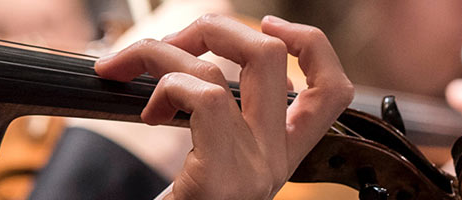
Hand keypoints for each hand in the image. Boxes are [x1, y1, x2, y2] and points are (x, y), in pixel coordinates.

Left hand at [93, 15, 351, 198]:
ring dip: (164, 51)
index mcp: (280, 158)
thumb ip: (216, 125)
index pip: (334, 91)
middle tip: (171, 44)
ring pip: (233, 67)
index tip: (270, 26)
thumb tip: (188, 64)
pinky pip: (205, 98)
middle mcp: (276, 162)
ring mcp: (253, 171)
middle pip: (273, 55)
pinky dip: (165, 86)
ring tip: (127, 72)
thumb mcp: (209, 168)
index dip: (310, 44)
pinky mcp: (221, 178)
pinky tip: (145, 113)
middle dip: (215, 26)